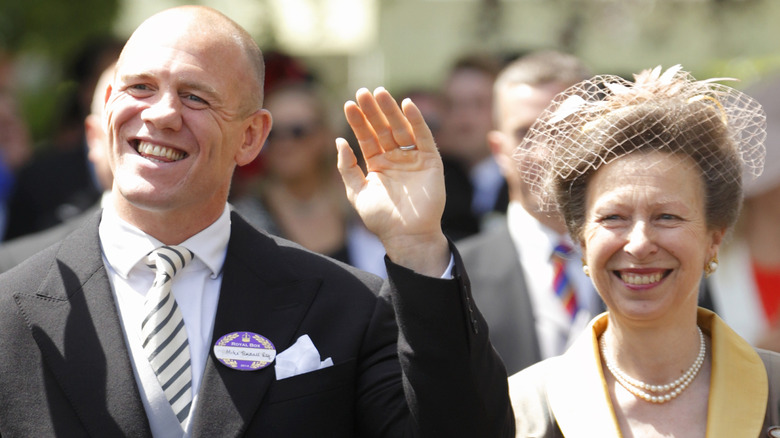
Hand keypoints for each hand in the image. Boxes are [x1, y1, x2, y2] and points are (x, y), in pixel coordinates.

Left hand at [336, 87, 448, 275]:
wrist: (406, 236)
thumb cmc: (381, 219)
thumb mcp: (357, 192)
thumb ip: (347, 168)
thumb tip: (339, 141)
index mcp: (377, 164)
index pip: (366, 137)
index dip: (358, 121)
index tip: (349, 104)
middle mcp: (395, 157)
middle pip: (383, 128)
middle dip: (373, 110)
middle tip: (363, 92)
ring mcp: (413, 158)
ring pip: (401, 127)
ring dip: (391, 110)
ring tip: (380, 93)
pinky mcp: (430, 160)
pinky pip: (423, 136)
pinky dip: (417, 120)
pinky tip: (407, 105)